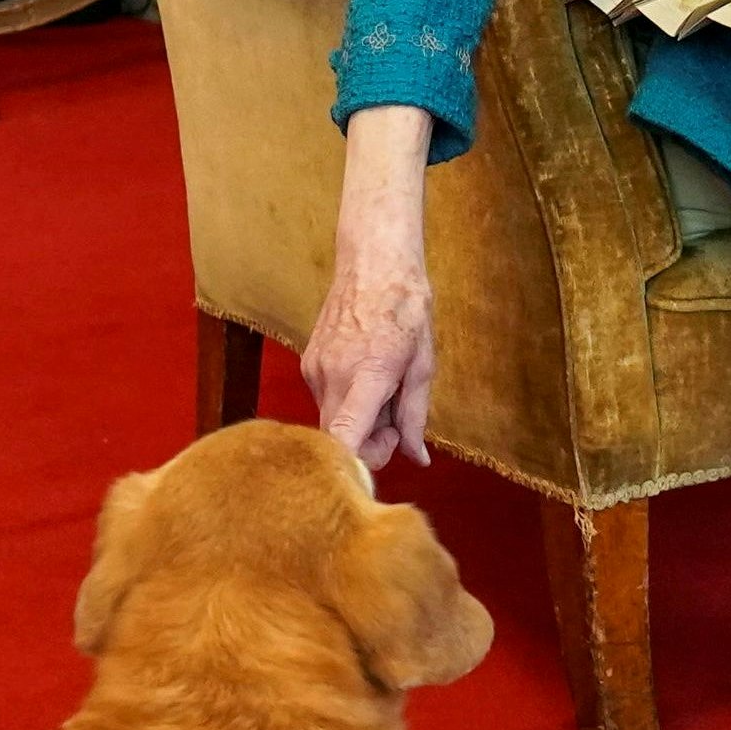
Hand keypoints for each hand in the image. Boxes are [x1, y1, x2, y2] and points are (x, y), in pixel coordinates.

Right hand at [307, 106, 436, 468]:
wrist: (374, 262)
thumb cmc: (406, 308)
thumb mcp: (422, 365)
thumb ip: (414, 417)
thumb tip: (416, 458)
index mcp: (366, 376)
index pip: (343, 440)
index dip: (356, 467)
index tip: (379, 466)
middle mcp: (332, 376)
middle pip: (339, 440)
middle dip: (368, 445)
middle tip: (396, 425)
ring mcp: (314, 370)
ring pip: (333, 421)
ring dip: (360, 422)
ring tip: (385, 390)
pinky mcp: (308, 364)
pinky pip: (327, 401)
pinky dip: (348, 403)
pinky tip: (367, 378)